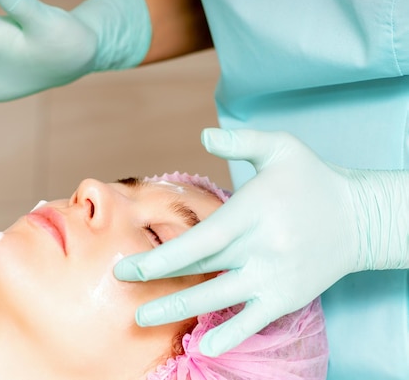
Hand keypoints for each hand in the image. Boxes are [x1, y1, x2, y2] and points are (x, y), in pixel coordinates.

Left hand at [114, 128, 407, 355]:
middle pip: (201, 267)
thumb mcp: (282, 148)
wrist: (361, 219)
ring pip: (219, 296)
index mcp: (254, 212)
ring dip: (179, 309)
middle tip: (120, 281)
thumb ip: (242, 141)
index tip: (129, 265)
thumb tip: (203, 135)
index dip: (164, 257)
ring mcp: (275, 276)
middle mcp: (263, 247)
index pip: (202, 240)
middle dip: (157, 277)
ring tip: (142, 316)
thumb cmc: (312, 180)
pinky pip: (255, 320)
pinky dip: (231, 334)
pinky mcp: (288, 296)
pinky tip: (205, 346)